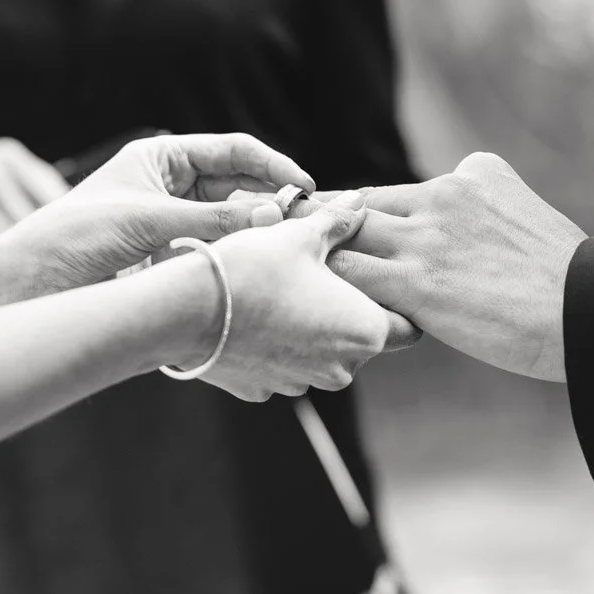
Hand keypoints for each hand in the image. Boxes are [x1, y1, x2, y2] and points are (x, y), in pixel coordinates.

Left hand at [0, 133, 316, 295]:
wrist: (34, 282)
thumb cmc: (78, 235)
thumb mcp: (149, 222)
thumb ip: (212, 221)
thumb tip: (272, 217)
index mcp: (162, 156)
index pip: (232, 150)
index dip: (272, 165)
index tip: (303, 185)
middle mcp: (170, 183)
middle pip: (237, 184)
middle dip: (270, 199)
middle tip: (304, 220)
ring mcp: (172, 219)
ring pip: (230, 220)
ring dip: (254, 231)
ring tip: (282, 245)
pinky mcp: (169, 254)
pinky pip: (214, 248)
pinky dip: (235, 255)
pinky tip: (253, 265)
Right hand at [190, 193, 419, 401]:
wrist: (184, 310)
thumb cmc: (252, 268)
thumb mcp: (300, 235)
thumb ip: (339, 222)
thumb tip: (361, 202)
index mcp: (364, 332)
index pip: (408, 328)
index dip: (398, 303)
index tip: (379, 282)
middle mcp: (340, 369)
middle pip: (361, 340)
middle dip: (347, 311)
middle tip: (322, 275)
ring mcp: (300, 385)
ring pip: (320, 354)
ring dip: (311, 330)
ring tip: (282, 292)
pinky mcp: (263, 391)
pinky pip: (283, 365)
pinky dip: (277, 345)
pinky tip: (255, 316)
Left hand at [328, 153, 585, 381]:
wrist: (588, 310)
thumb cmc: (564, 277)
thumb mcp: (525, 211)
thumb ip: (488, 200)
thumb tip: (471, 201)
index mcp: (471, 175)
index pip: (398, 191)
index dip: (366, 218)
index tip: (348, 237)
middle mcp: (443, 195)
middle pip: (361, 204)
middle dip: (330, 229)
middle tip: (301, 252)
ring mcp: (427, 237)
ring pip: (349, 236)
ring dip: (327, 260)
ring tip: (306, 285)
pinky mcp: (417, 282)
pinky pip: (354, 277)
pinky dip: (337, 290)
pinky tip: (329, 311)